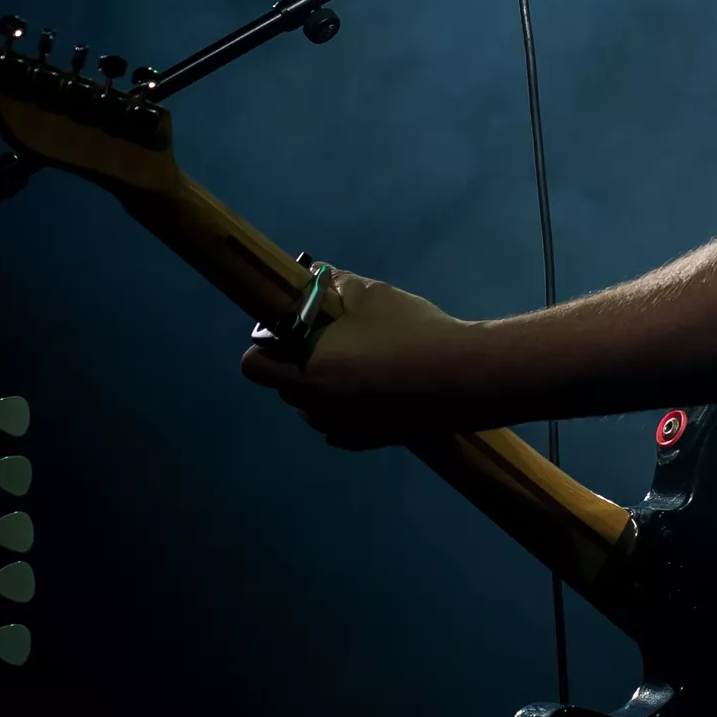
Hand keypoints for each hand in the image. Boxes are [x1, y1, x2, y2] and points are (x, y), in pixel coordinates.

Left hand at [239, 269, 476, 448]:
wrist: (462, 379)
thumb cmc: (410, 332)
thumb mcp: (370, 293)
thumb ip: (332, 283)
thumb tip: (314, 274)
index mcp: (306, 370)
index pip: (254, 365)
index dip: (266, 343)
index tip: (292, 328)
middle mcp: (315, 406)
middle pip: (283, 384)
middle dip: (297, 360)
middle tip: (332, 338)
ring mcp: (339, 428)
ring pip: (311, 405)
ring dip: (321, 385)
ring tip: (360, 362)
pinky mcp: (364, 442)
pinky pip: (337, 423)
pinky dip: (345, 406)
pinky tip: (375, 387)